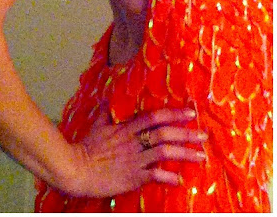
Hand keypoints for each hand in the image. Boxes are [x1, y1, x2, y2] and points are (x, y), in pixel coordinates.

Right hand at [67, 107, 206, 197]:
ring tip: (201, 156)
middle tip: (203, 135)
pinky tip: (180, 179)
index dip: (173, 114)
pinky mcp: (133, 177)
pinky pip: (155, 176)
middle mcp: (133, 142)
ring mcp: (135, 160)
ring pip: (164, 153)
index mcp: (125, 128)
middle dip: (186, 134)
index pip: (153, 117)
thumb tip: (108, 100)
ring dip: (184, 154)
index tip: (190, 113)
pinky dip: (168, 177)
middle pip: (164, 134)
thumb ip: (106, 113)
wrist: (77, 168)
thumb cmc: (86, 147)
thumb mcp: (97, 126)